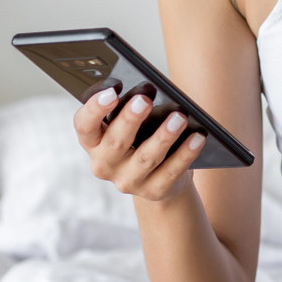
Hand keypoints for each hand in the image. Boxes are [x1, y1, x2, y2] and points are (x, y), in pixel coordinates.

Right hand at [74, 89, 206, 202]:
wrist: (159, 177)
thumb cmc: (141, 137)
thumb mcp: (130, 124)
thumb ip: (131, 108)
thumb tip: (148, 91)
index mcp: (93, 143)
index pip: (84, 126)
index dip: (94, 109)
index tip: (111, 92)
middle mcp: (104, 165)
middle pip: (115, 142)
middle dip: (130, 120)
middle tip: (144, 100)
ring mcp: (128, 181)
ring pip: (146, 158)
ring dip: (163, 137)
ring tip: (179, 118)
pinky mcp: (153, 191)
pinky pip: (171, 171)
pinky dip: (186, 154)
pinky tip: (198, 138)